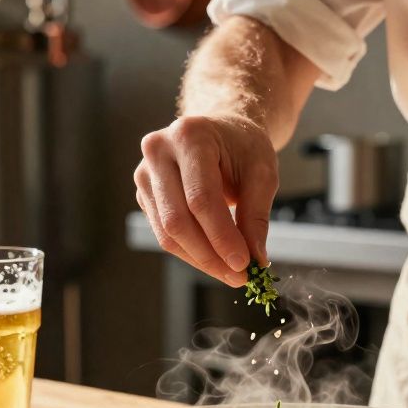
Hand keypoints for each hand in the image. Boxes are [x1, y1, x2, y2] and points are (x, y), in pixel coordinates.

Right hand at [134, 114, 278, 286]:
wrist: (222, 132)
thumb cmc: (242, 147)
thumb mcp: (262, 172)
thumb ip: (257, 215)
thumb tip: (255, 260)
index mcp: (189, 135)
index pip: (201, 198)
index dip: (221, 236)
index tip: (244, 264)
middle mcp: (158, 151)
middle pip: (177, 219)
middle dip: (209, 255)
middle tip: (238, 276)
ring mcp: (145, 173)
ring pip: (167, 233)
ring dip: (200, 259)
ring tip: (230, 272)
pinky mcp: (144, 194)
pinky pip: (164, 234)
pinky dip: (191, 252)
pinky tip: (214, 259)